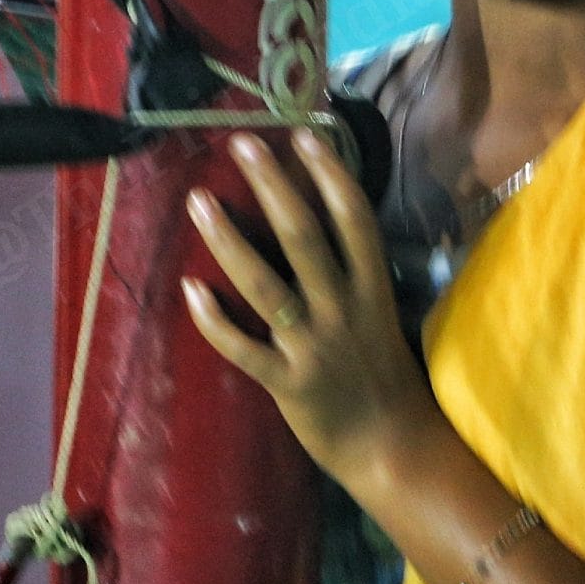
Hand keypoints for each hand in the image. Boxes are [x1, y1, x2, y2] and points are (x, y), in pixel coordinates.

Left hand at [183, 128, 440, 491]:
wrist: (393, 448)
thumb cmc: (383, 376)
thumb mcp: (380, 314)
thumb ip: (353, 273)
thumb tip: (321, 218)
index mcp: (373, 288)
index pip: (353, 218)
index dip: (330, 173)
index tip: (304, 134)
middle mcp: (344, 309)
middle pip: (306, 236)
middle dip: (274, 186)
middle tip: (243, 145)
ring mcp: (314, 346)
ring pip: (266, 284)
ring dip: (229, 239)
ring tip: (199, 200)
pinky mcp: (288, 383)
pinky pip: (244, 348)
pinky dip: (215, 320)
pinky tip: (191, 290)